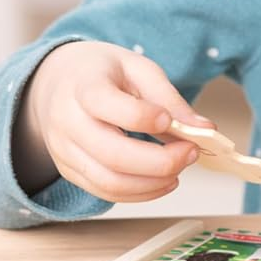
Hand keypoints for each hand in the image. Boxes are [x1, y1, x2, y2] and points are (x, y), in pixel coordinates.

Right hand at [14, 41, 214, 201]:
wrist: (56, 83)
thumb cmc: (102, 73)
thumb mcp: (137, 68)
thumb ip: (169, 97)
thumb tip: (205, 128)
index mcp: (83, 86)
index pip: (106, 104)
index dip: (144, 117)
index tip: (170, 120)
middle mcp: (67, 122)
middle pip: (112, 154)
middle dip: (161, 161)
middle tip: (192, 151)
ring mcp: (65, 151)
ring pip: (109, 182)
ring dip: (154, 182)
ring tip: (181, 167)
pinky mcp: (70, 171)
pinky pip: (106, 192)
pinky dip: (141, 192)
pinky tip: (164, 180)